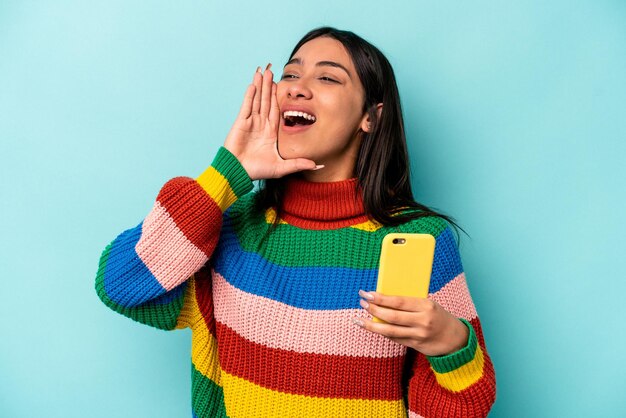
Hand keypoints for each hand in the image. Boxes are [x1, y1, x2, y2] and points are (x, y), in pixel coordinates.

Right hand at [224, 64, 321, 180]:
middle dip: (268, 85)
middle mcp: (260, 124)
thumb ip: (299, 163)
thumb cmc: (258, 171)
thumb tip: (318, 165)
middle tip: (270, 70)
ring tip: (262, 71)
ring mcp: (250, 122)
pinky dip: (250, 95)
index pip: (275, 109)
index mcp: (270, 132)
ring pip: (256, 99)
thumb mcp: (282, 167)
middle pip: (265, 100)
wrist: (238, 173)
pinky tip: (253, 84)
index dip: (277, 96)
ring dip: (259, 85)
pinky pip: (247, 106)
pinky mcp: (241, 123)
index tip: (280, 84)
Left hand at [353, 290, 468, 356]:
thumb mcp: (428, 304)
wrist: (455, 339)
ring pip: (390, 331)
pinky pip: (395, 339)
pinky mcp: (416, 346)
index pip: (399, 301)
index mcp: (426, 306)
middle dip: (374, 310)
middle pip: (392, 316)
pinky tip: (372, 327)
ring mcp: (419, 335)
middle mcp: (423, 321)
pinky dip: (382, 333)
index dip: (381, 298)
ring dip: (372, 325)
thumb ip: (410, 303)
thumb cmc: (438, 316)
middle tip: (362, 303)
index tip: (367, 293)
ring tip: (359, 319)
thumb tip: (384, 298)